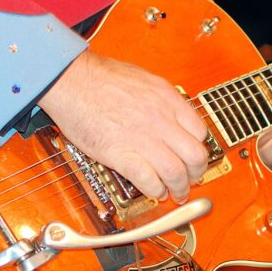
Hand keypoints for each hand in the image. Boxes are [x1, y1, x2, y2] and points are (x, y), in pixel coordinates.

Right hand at [38, 50, 208, 202]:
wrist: (71, 80)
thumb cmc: (99, 76)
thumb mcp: (143, 79)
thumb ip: (160, 99)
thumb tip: (170, 114)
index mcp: (167, 99)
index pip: (200, 131)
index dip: (199, 148)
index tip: (194, 156)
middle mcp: (160, 120)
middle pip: (195, 156)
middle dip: (197, 172)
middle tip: (191, 179)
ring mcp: (142, 139)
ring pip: (176, 172)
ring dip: (180, 188)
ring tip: (176, 193)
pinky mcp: (121, 155)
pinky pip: (149, 180)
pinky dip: (156, 190)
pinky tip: (155, 191)